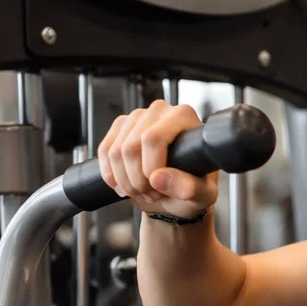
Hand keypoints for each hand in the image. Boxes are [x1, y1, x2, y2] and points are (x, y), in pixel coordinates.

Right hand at [96, 99, 218, 217]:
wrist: (176, 191)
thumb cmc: (193, 187)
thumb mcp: (203, 195)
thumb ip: (189, 188)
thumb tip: (157, 178)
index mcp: (183, 117)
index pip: (153, 139)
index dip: (150, 169)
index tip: (159, 189)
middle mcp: (159, 110)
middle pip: (131, 147)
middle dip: (137, 181)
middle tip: (152, 195)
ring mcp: (136, 116)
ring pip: (115, 152)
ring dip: (125, 182)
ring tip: (144, 192)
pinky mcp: (119, 127)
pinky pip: (104, 152)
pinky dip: (111, 176)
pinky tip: (126, 186)